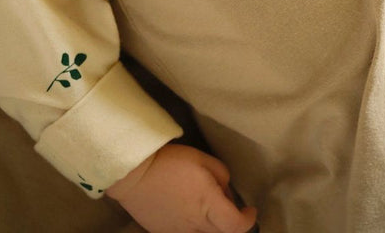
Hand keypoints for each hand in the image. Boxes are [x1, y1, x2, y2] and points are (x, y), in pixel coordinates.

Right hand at [106, 145, 256, 232]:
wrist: (134, 174)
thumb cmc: (170, 162)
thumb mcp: (202, 159)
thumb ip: (222, 176)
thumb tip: (226, 192)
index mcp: (208, 205)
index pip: (236, 226)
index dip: (247, 220)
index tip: (250, 209)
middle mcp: (196, 224)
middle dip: (232, 222)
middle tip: (228, 205)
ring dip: (213, 224)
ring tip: (206, 206)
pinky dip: (195, 225)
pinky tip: (188, 209)